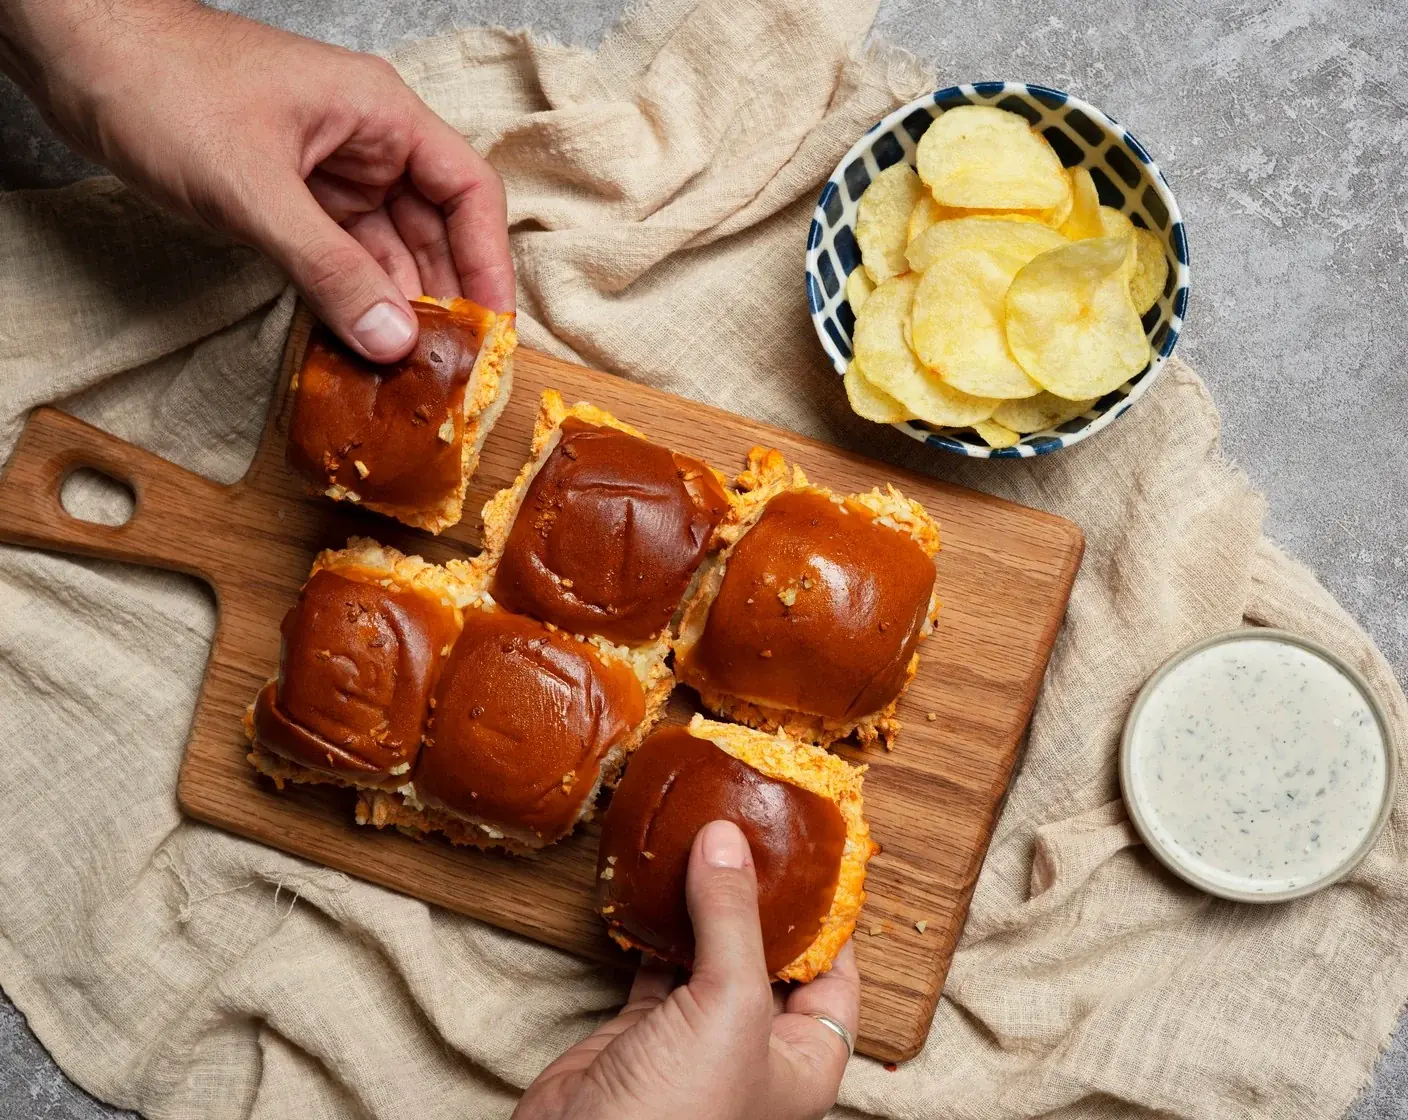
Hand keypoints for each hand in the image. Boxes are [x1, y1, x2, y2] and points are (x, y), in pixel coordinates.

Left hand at [0, 0, 513, 361]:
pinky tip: (356, 343)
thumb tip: (393, 337)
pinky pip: (338, 259)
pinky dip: (348, 300)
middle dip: (442, 297)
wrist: (75, 55)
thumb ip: (328, 268)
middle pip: (433, 230)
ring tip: (406, 370)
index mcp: (381, 116)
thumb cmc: (164, 85)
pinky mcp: (289, 199)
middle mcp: (366, 145)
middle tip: (450, 368)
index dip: (487, 262)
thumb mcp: (254, 187)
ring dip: (394, 307)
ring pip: (385, 251)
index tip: (492, 327)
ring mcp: (327, 174)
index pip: (468, 192)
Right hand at [515, 820, 858, 1119]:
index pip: (835, 974)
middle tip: (753, 834)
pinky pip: (657, 968)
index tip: (815, 854)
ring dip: (705, 906)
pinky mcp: (642, 1034)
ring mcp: (696, 1041)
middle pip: (770, 958)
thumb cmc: (679, 1116)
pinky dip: (654, 930)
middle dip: (761, 899)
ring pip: (710, 957)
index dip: (828, 916)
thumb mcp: (728, 1007)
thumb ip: (732, 919)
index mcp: (802, 1060)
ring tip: (706, 844)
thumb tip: (727, 839)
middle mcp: (755, 1050)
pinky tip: (654, 890)